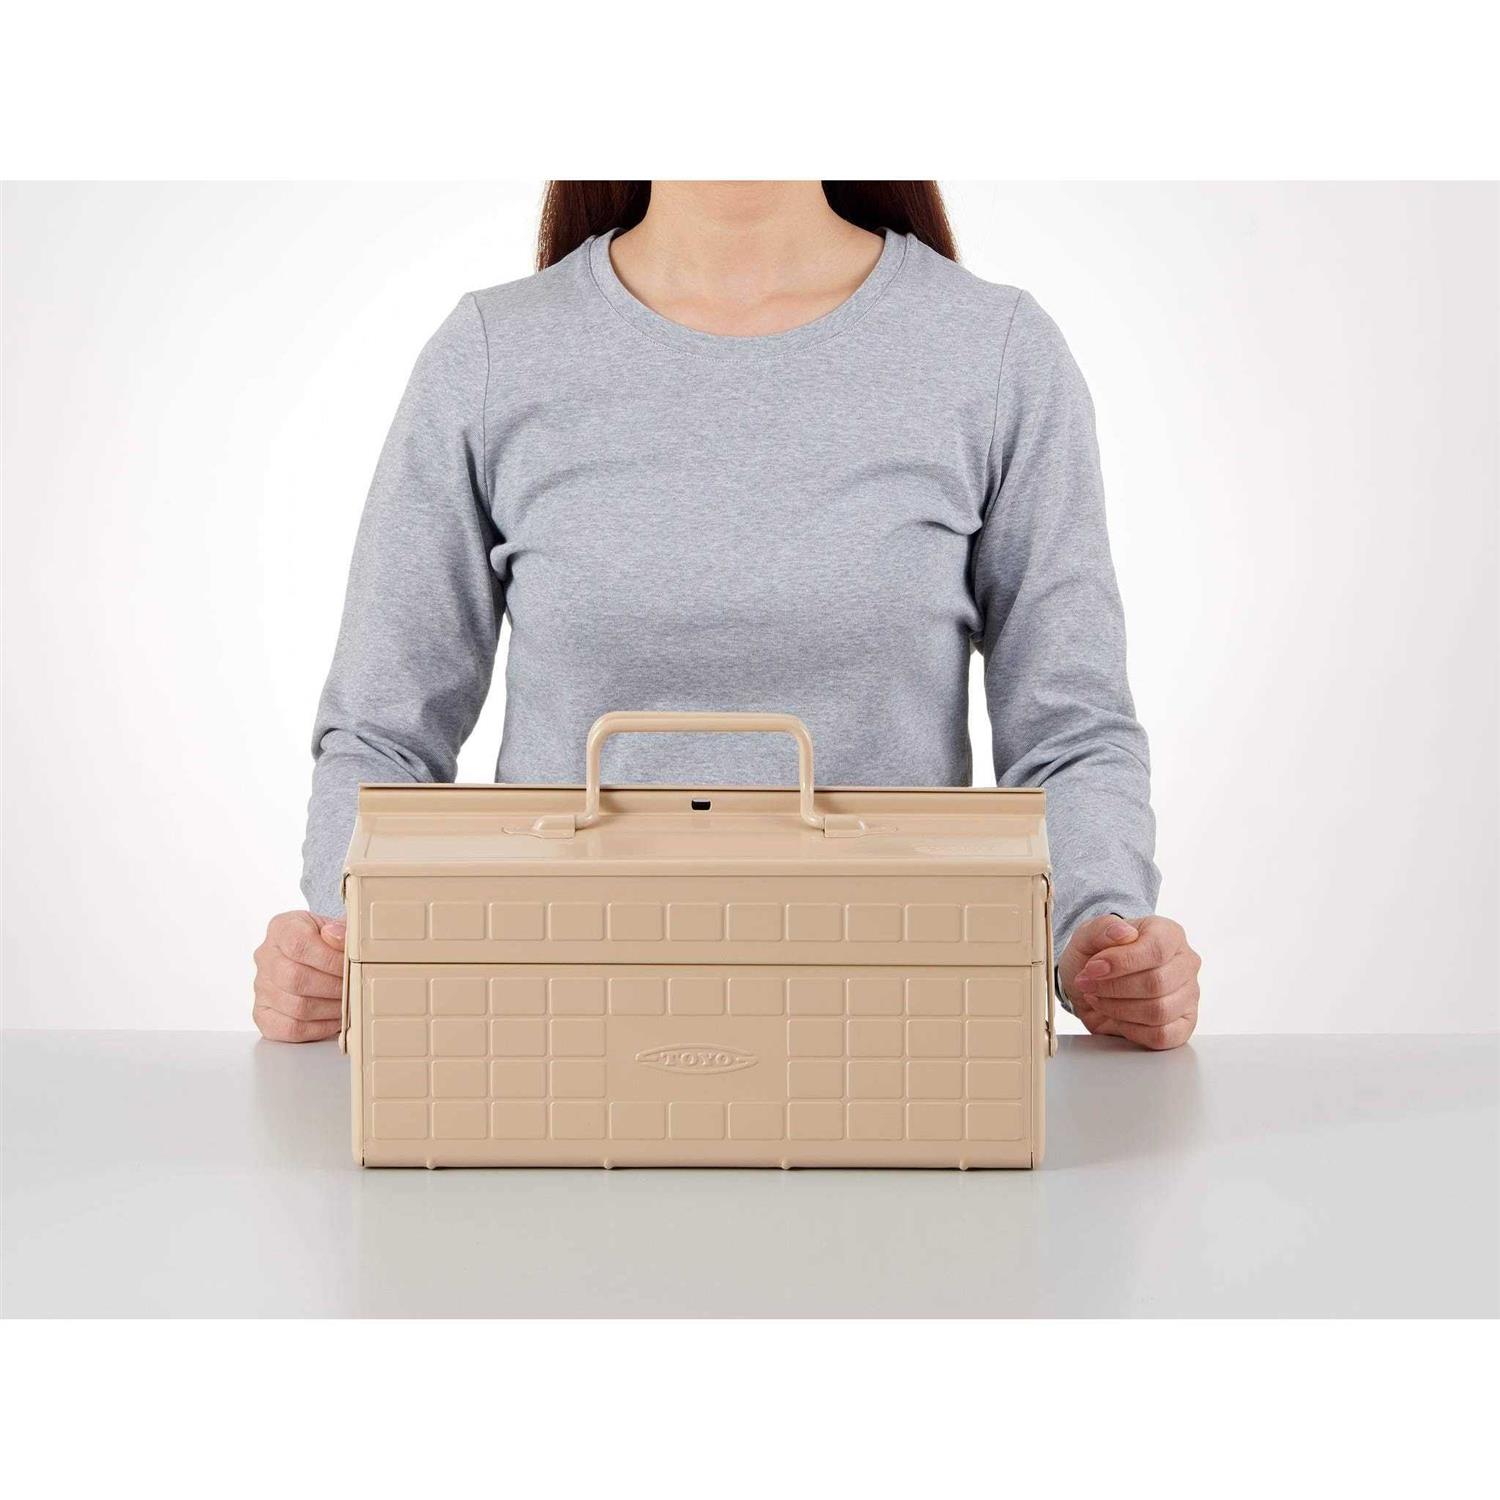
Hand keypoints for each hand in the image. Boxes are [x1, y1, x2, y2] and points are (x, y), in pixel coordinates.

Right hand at [252, 911, 345, 1041]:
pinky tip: (334, 1019)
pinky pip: (290, 1028)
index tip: (352, 965)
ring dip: (330, 1009)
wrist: (314, 954)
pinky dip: (319, 1028)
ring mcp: (262, 987)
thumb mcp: (337, 927)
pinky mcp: (263, 1013)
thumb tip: (337, 936)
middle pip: (296, 978)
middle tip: (354, 988)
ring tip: (348, 1004)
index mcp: (282, 928)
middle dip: (334, 987)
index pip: (299, 944)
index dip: (330, 959)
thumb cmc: (327, 941)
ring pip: (296, 1006)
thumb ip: (340, 930)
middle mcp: (266, 957)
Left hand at [1059, 914, 1199, 1049]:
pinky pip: (1162, 1036)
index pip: (1156, 949)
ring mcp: (1188, 995)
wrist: (1090, 984)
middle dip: (1113, 988)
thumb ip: (1102, 928)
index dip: (1121, 962)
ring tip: (1098, 998)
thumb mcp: (1087, 935)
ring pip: (1159, 1011)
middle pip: (1157, 983)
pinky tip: (1116, 1017)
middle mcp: (1185, 963)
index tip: (1092, 968)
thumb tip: (1123, 932)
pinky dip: (1131, 1030)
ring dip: (1118, 1009)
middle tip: (1088, 985)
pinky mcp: (1183, 1025)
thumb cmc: (1096, 956)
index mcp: (1169, 934)